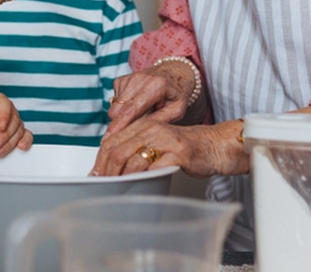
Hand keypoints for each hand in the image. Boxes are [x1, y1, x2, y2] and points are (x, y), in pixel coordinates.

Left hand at [0, 92, 33, 156]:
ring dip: (10, 143)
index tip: (0, 127)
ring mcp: (11, 123)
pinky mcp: (13, 135)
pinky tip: (20, 148)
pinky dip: (24, 142)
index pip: (5, 105)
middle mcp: (6, 110)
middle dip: (6, 135)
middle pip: (14, 121)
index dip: (4, 116)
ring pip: (19, 131)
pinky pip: (25, 137)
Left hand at [92, 117, 246, 178]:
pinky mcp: (178, 154)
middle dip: (106, 170)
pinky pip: (153, 167)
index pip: (112, 140)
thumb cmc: (185, 147)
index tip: (95, 174)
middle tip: (103, 183)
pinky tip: (137, 185)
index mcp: (145, 125)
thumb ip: (137, 147)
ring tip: (117, 187)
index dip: (100, 160)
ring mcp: (166, 140)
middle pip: (118, 150)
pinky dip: (141, 178)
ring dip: (120, 176)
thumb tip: (111, 163)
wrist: (215, 145)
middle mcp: (153, 129)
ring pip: (132, 159)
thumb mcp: (157, 141)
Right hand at [105, 62, 196, 134]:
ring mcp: (128, 78)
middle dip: (121, 124)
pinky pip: (114, 103)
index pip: (132, 108)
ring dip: (124, 116)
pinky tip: (137, 105)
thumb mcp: (176, 110)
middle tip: (137, 129)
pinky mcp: (120, 80)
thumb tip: (138, 132)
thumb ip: (159, 121)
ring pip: (114, 108)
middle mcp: (139, 78)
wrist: (173, 73)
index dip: (120, 124)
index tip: (110, 138)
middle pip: (118, 110)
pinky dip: (123, 108)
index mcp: (156, 85)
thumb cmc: (176, 93)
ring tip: (142, 114)